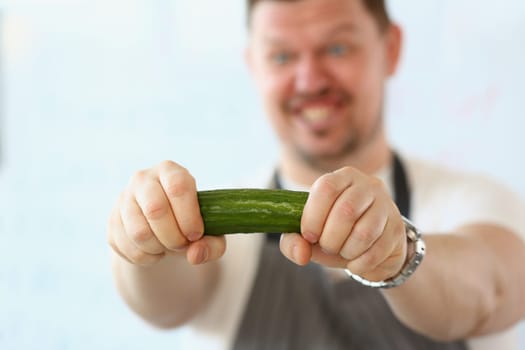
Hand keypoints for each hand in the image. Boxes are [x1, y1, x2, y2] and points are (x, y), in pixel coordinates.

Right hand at [107, 161, 225, 265]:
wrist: (162, 229)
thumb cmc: (190, 224)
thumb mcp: (210, 233)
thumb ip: (213, 245)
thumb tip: (195, 254)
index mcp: (170, 171)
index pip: (178, 187)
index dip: (189, 216)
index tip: (196, 235)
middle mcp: (143, 179)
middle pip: (156, 210)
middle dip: (173, 237)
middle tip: (182, 245)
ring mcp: (123, 199)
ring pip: (139, 232)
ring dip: (159, 249)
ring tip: (169, 247)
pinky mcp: (112, 221)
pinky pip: (127, 246)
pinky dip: (145, 257)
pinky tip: (154, 251)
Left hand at [280, 166, 406, 281]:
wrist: (371, 248)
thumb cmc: (335, 235)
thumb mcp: (309, 237)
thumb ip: (293, 242)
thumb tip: (301, 253)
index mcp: (342, 177)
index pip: (326, 187)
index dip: (313, 215)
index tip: (308, 236)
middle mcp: (368, 185)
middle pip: (346, 211)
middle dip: (330, 238)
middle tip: (327, 247)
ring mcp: (387, 205)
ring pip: (364, 233)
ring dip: (347, 251)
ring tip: (343, 253)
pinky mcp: (398, 228)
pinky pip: (378, 250)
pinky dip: (360, 264)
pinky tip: (355, 263)